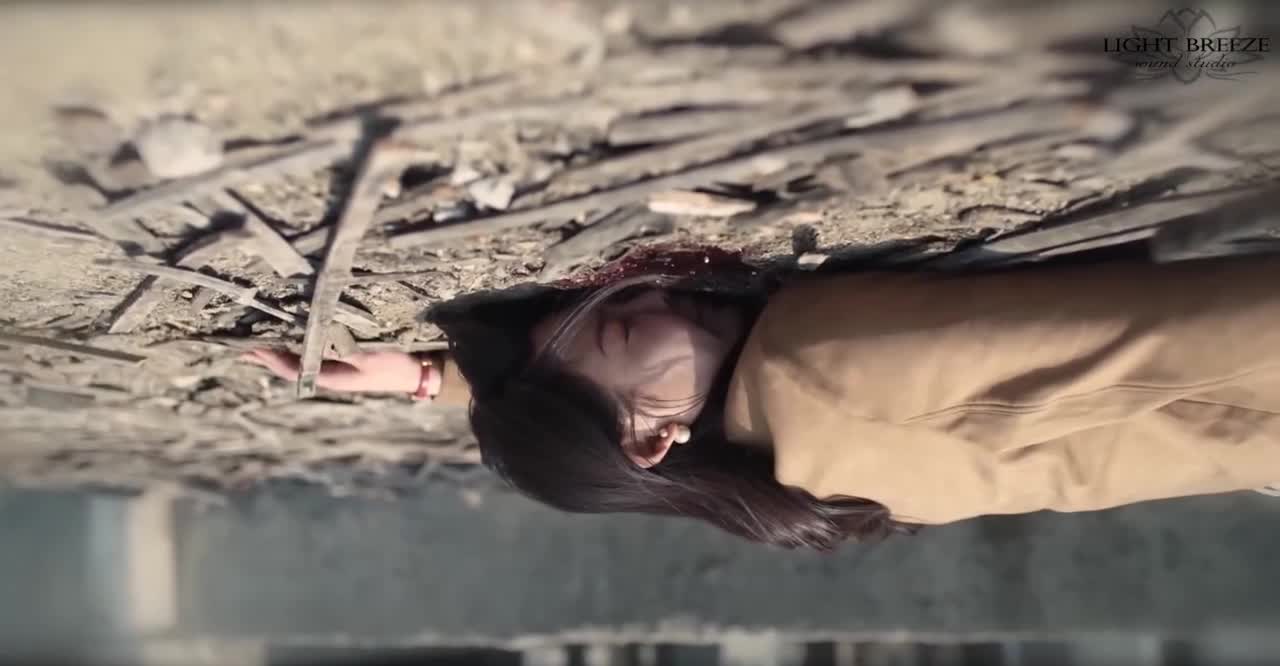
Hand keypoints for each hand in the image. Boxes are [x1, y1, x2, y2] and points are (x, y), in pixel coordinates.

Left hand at [241, 348, 440, 397]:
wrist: (418, 372)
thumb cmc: (394, 364)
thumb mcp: (369, 356)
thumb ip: (341, 349)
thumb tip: (313, 339)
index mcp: (332, 377)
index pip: (291, 367)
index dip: (269, 358)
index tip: (250, 346)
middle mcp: (330, 374)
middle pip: (290, 365)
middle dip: (267, 356)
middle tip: (242, 346)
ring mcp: (337, 369)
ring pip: (299, 360)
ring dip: (280, 351)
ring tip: (260, 343)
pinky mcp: (345, 362)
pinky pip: (312, 355)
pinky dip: (297, 347)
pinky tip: (293, 340)